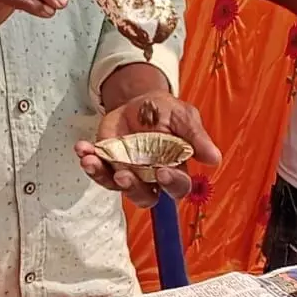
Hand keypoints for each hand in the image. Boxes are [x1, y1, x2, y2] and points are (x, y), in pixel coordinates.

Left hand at [75, 91, 220, 207]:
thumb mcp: (184, 117)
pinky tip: (83, 148)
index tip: (162, 171)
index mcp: (175, 170)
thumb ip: (196, 137)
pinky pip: (97, 169)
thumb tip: (214, 159)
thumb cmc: (166, 112)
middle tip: (122, 174)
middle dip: (132, 188)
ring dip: (103, 176)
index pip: (177, 187)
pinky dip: (88, 160)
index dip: (171, 183)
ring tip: (92, 160)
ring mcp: (127, 172)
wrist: (139, 100)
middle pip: (145, 196)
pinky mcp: (107, 163)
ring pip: (116, 186)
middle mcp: (150, 177)